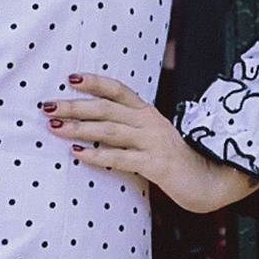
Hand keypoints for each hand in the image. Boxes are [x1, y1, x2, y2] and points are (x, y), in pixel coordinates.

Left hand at [43, 73, 258, 213]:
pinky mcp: (156, 164)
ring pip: (110, 129)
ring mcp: (154, 142)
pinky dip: (97, 155)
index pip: (118, 89)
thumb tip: (91, 126)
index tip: (69, 77)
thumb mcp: (152, 137)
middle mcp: (149, 122)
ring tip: (54, 127)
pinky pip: (121, 158)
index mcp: (148, 112)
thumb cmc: (175, 160)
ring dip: (79, 127)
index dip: (94, 81)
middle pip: (106, 107)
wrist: (212, 181)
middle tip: (46, 106)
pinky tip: (77, 155)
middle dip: (74, 105)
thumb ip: (128, 129)